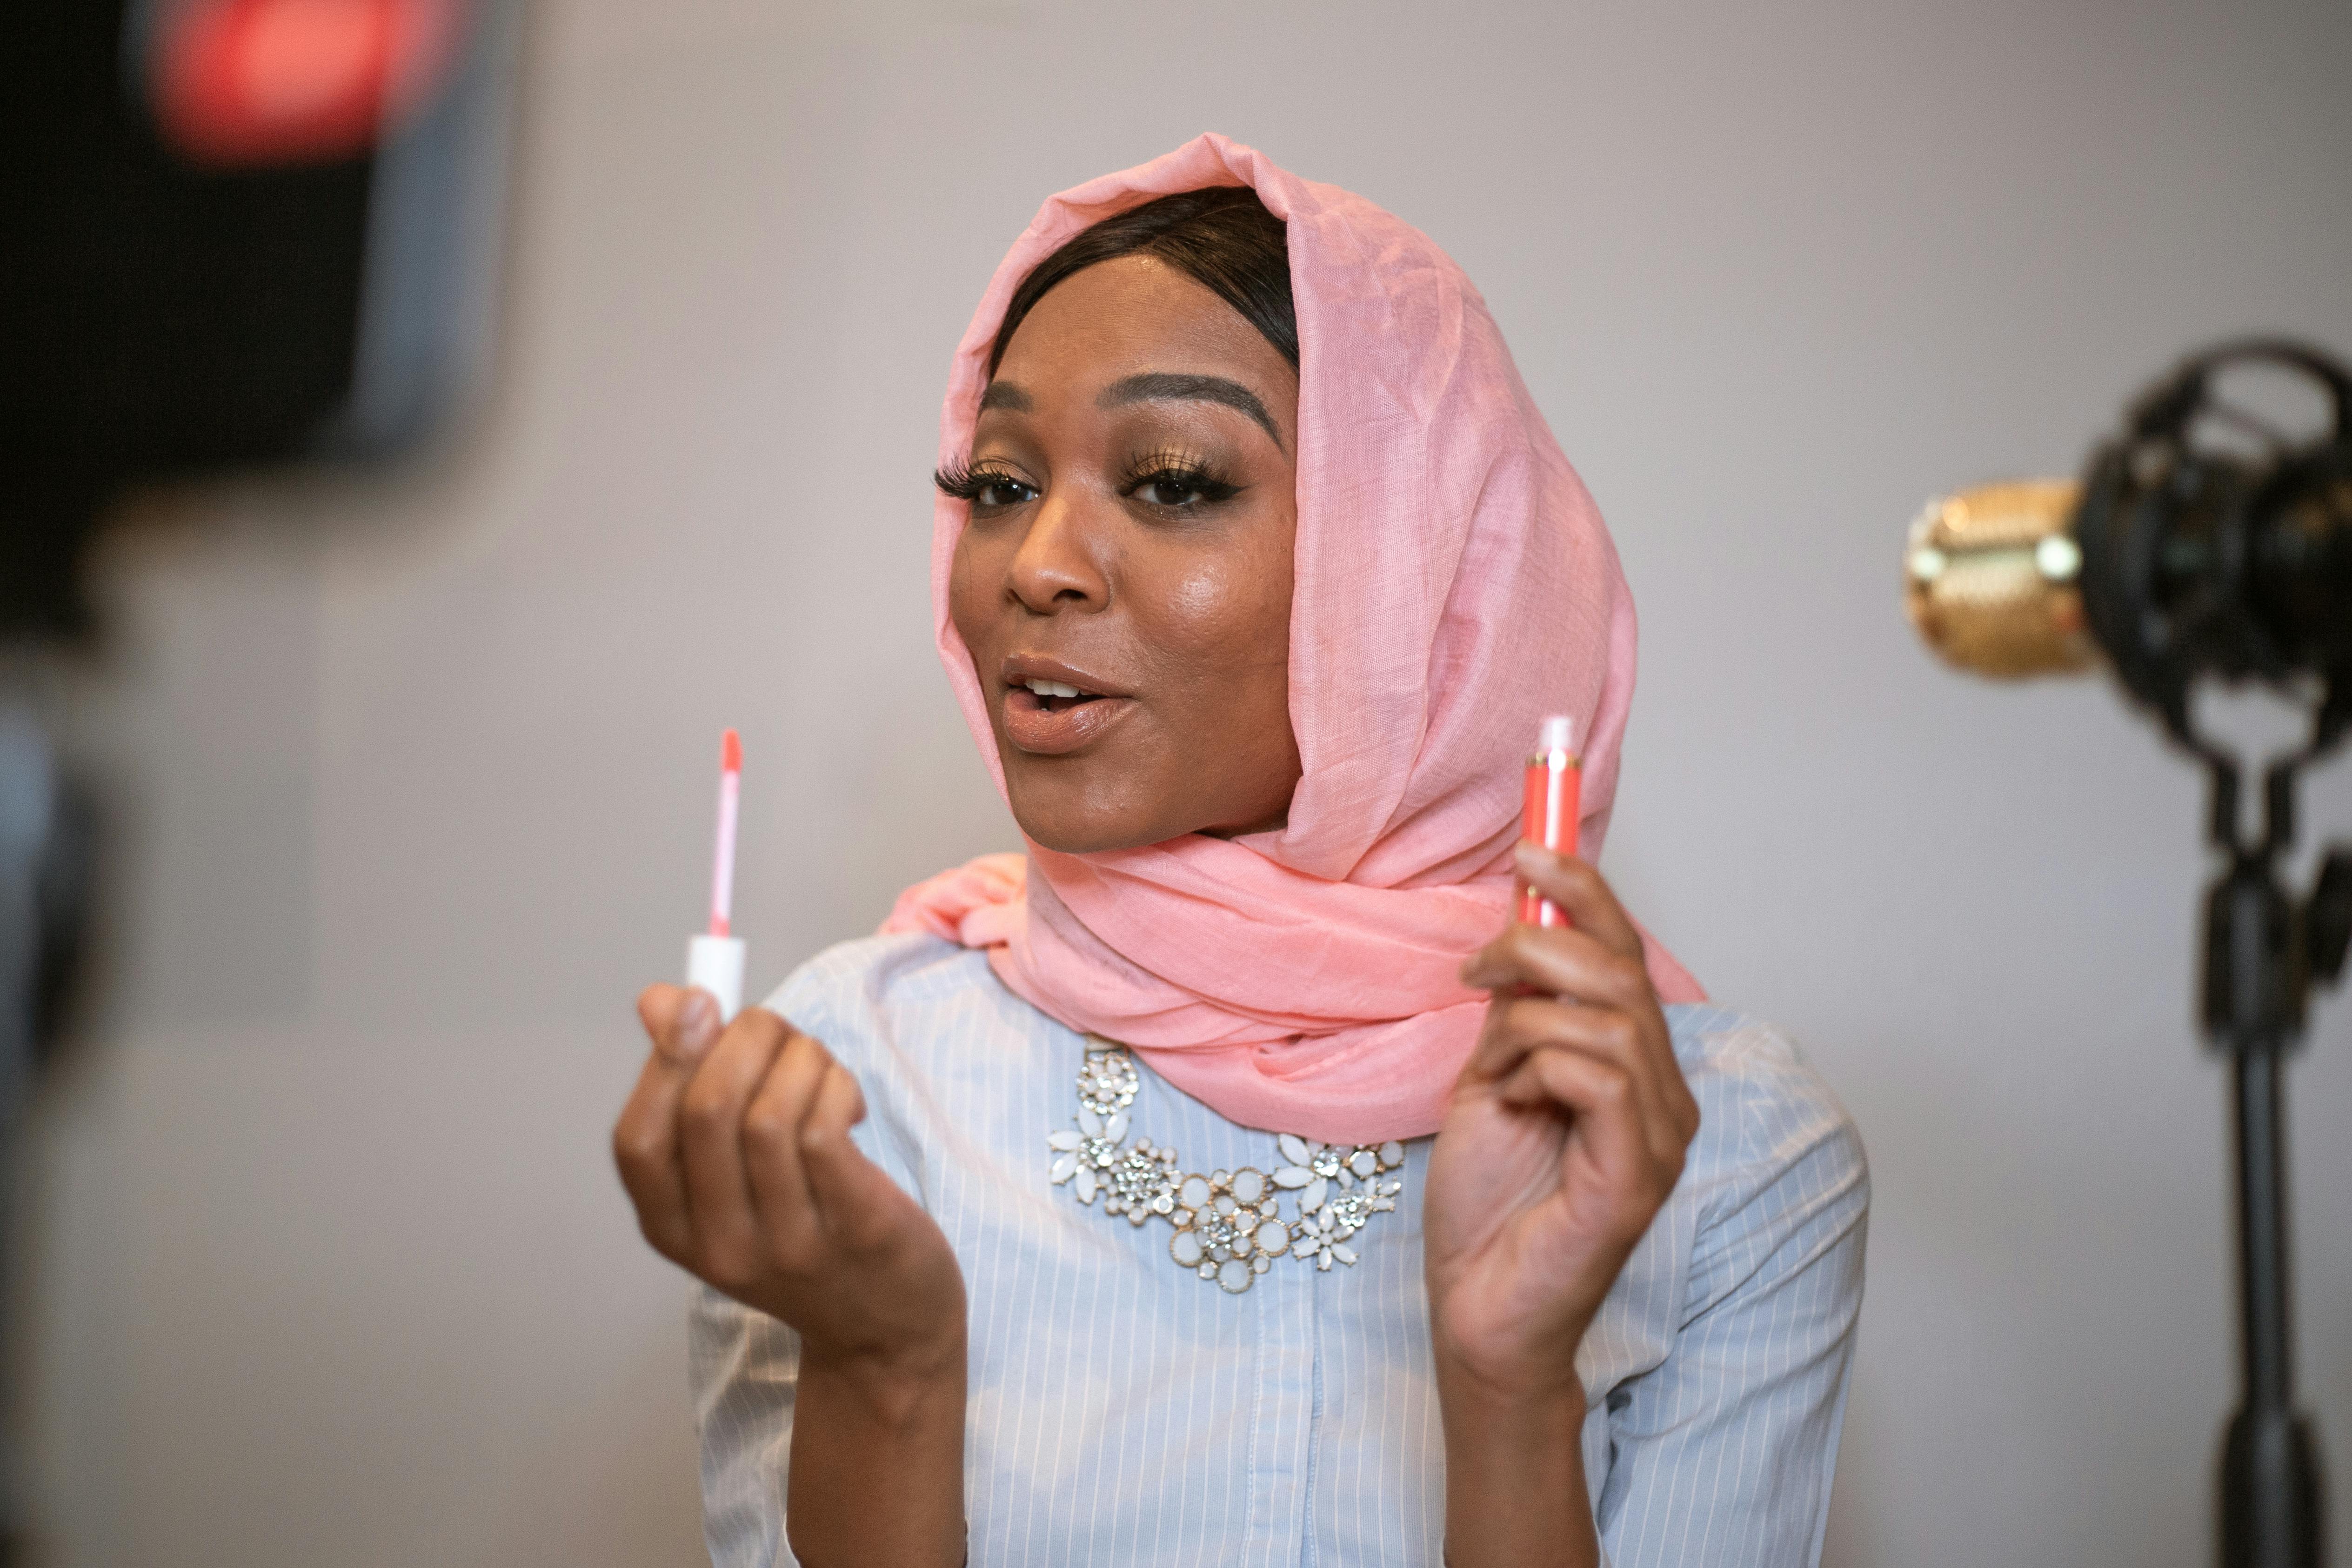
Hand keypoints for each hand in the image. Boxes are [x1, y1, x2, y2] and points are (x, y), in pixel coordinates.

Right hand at [612, 985, 966, 1382]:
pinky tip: (847, 1100)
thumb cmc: (806, 1228)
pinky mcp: (854, 1231)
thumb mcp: (733, 1176)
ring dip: (801, 1059)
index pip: (638, 1141)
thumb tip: (662, 1000)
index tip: (698, 1003)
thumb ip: (693, 1085)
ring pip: (772, 1114)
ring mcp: (788, 1245)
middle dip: (746, 1039)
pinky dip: (835, 1088)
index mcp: (674, 1229)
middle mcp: (721, 1246)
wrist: (886, 1331)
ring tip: (819, 1068)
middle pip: (707, 1111)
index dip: (664, 1061)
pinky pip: (826, 1131)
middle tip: (777, 1031)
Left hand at [1423, 844, 1699, 1397]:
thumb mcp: (1493, 1076)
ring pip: (1608, 1016)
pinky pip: (1599, 1075)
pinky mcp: (1638, 1176)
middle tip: (1477, 966)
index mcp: (1636, 1066)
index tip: (1531, 846)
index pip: (1625, 953)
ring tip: (1490, 1066)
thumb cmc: (1487, 1202)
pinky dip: (1538, 1068)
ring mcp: (1659, 1137)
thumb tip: (1520, 927)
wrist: (1476, 1306)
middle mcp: (1665, 1095)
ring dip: (1527, 1021)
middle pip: (1621, 970)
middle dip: (1539, 942)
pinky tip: (1513, 1101)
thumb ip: (1519, 1010)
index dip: (1585, 890)